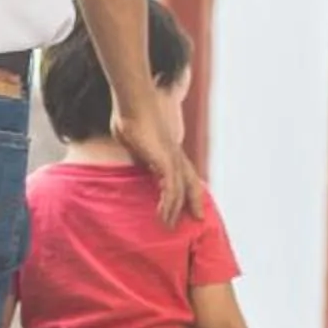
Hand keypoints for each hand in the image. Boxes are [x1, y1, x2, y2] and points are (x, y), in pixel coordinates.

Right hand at [113, 107, 203, 224]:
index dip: (188, 188)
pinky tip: (163, 215)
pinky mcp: (167, 162)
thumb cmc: (130, 116)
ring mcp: (173, 158)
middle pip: (192, 183)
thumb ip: (139, 152)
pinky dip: (168, 204)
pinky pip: (171, 189)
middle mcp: (176, 155)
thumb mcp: (135, 140)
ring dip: (176, 209)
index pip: (185, 173)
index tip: (187, 202)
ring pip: (182, 190)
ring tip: (168, 224)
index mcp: (170, 150)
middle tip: (197, 218)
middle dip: (194, 201)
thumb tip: (135, 159)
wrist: (134, 103)